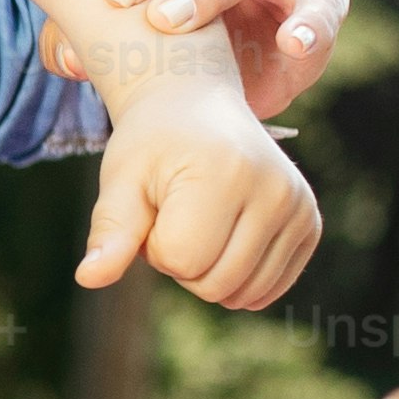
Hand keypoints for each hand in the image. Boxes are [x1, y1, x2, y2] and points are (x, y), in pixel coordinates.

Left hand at [77, 79, 322, 307]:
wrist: (197, 104)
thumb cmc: (152, 143)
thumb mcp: (122, 180)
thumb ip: (110, 232)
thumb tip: (88, 278)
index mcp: (227, 172)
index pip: (181, 260)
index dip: (154, 246)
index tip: (156, 206)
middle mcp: (275, 190)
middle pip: (214, 284)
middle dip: (180, 261)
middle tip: (177, 212)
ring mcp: (299, 207)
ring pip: (241, 293)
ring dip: (208, 270)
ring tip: (202, 219)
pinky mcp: (309, 223)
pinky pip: (266, 290)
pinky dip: (237, 277)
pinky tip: (228, 235)